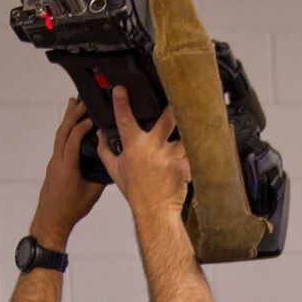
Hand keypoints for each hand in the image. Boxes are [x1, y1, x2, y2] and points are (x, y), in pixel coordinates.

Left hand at [30, 98, 104, 247]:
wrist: (51, 220)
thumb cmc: (70, 209)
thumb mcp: (91, 193)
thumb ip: (100, 175)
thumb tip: (110, 162)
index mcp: (67, 166)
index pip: (73, 138)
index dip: (82, 125)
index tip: (93, 116)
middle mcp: (57, 160)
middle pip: (62, 131)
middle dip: (72, 114)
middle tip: (81, 100)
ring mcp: (53, 162)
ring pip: (59, 136)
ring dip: (67, 120)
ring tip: (73, 105)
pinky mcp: (54, 166)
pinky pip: (59, 143)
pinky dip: (66, 131)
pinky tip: (72, 128)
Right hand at [99, 88, 190, 223]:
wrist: (155, 212)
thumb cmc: (135, 192)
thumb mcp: (115, 170)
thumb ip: (105, 150)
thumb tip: (99, 134)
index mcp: (133, 147)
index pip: (124, 120)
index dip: (121, 103)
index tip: (120, 89)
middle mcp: (152, 148)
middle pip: (167, 120)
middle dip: (174, 107)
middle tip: (180, 95)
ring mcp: (170, 157)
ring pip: (185, 135)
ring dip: (190, 130)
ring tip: (198, 121)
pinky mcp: (184, 166)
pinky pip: (193, 152)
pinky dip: (196, 149)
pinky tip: (202, 144)